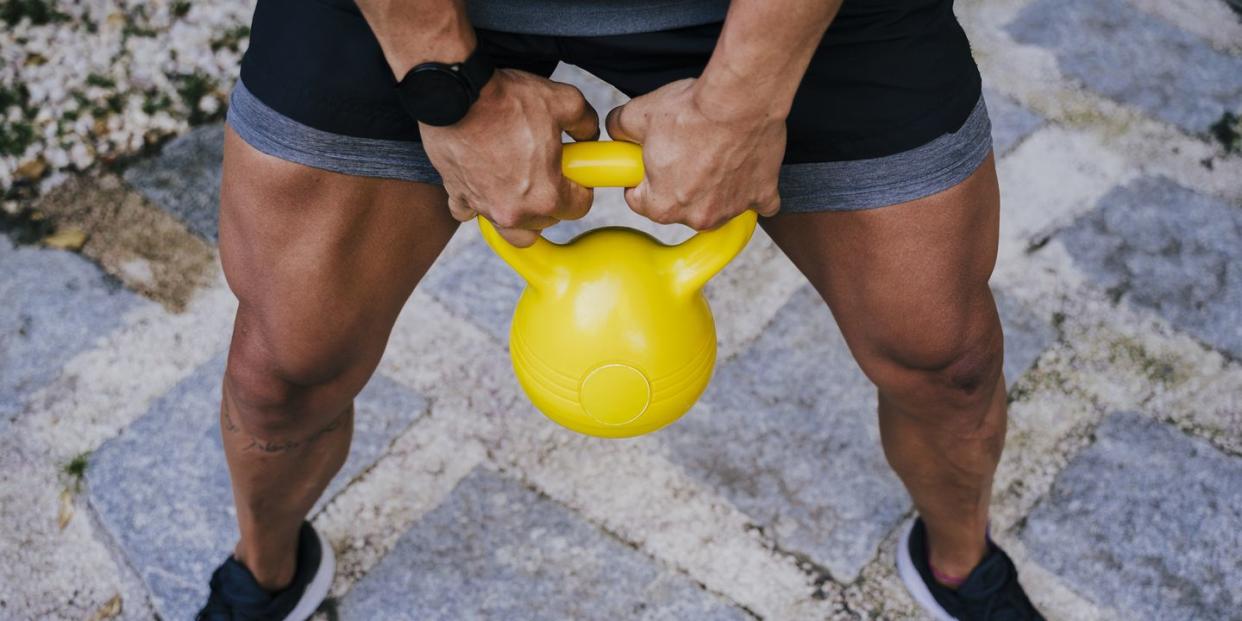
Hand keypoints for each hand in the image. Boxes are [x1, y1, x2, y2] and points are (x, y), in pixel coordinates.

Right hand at [420, 69, 599, 246]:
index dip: (581, 188)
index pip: (579, 208)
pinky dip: (476, 201)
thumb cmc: (508, 100)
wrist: (455, 92)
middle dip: (551, 201)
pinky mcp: (456, 195)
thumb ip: (586, 123)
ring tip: (519, 185)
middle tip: (547, 171)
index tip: (574, 172)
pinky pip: (468, 211)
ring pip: (509, 229)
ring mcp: (484, 206)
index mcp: (546, 196)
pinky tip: (483, 181)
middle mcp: (515, 211)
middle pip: (545, 222)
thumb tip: (588, 134)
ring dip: (518, 214)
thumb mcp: (565, 101)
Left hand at [605, 78, 783, 230]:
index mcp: (663, 206)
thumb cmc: (692, 111)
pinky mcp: (763, 195)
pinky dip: (753, 188)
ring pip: (717, 205)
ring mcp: (733, 209)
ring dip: (714, 187)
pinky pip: (759, 202)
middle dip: (679, 184)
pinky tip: (747, 167)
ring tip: (715, 152)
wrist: (739, 99)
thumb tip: (615, 130)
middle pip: (680, 207)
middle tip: (685, 152)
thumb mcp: (639, 115)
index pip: (639, 202)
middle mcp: (698, 217)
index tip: (649, 164)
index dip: (640, 179)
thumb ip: (619, 128)